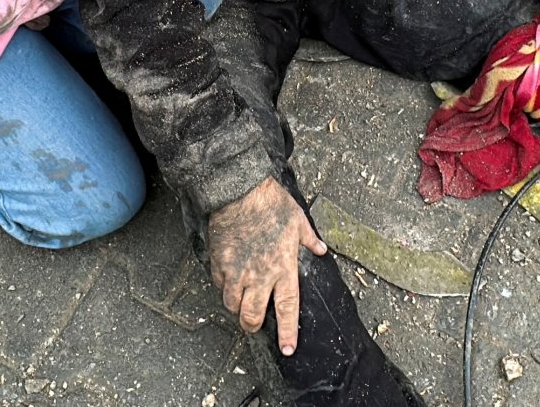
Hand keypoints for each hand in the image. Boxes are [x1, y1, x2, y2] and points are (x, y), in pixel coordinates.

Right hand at [208, 177, 327, 354]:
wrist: (239, 191)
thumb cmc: (270, 203)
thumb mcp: (298, 219)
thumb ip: (309, 239)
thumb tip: (320, 249)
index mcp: (282, 268)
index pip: (287, 309)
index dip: (288, 332)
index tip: (288, 348)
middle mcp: (259, 275)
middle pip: (252, 316)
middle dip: (253, 325)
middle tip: (255, 323)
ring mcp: (236, 272)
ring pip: (232, 306)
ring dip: (237, 309)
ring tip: (241, 304)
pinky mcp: (219, 263)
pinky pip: (219, 286)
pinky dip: (223, 289)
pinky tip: (228, 282)